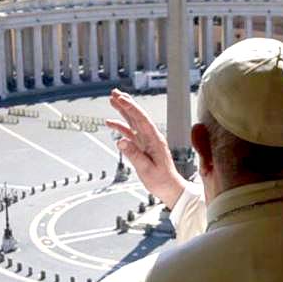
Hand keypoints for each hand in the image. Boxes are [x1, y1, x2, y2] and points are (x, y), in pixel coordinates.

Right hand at [107, 89, 187, 208]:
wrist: (170, 188)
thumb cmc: (162, 181)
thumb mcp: (147, 170)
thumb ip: (134, 155)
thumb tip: (120, 141)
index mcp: (155, 140)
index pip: (142, 120)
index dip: (131, 108)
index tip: (121, 98)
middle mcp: (151, 138)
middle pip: (137, 116)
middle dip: (126, 103)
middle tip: (115, 92)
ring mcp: (146, 142)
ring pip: (133, 122)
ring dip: (123, 111)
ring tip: (113, 100)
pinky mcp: (143, 147)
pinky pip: (130, 133)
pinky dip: (121, 127)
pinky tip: (111, 123)